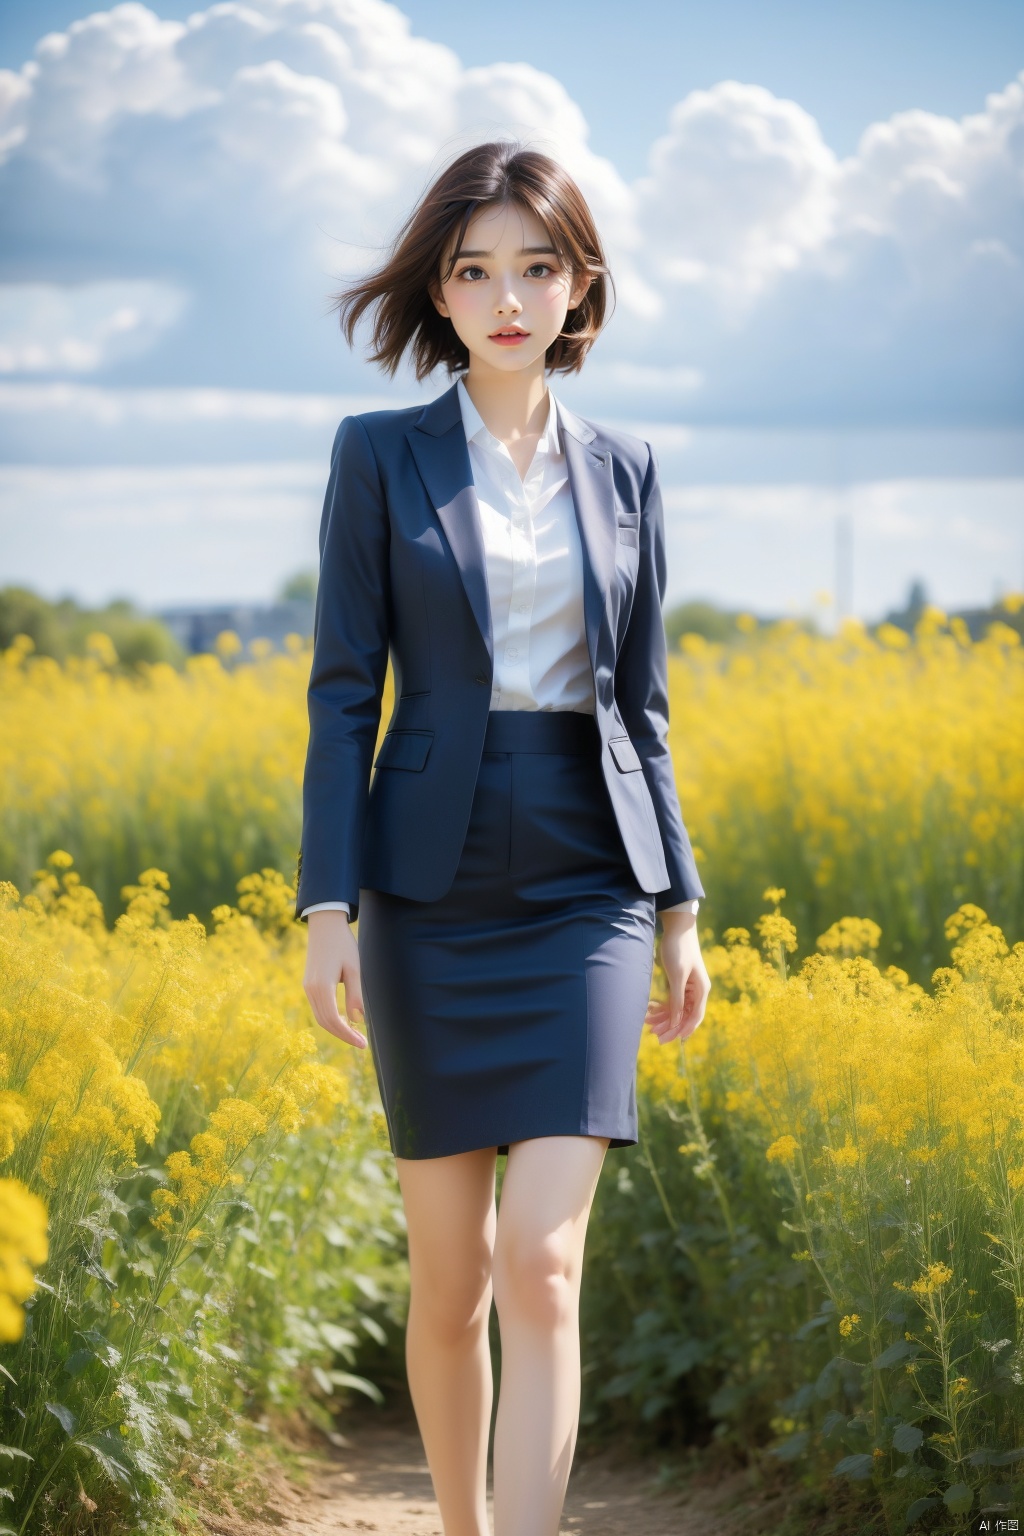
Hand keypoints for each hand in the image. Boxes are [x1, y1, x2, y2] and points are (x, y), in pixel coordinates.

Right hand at [302, 910, 366, 1048]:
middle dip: (343, 1035)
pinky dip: (330, 1018)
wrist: (325, 925)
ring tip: (355, 1034)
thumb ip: (355, 995)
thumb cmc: (343, 944)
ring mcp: (308, 987)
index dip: (347, 1035)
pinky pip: (318, 1007)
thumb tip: (357, 1020)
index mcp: (322, 986)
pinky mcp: (309, 984)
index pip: (334, 1020)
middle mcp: (311, 989)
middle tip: (361, 1043)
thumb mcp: (354, 969)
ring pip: (320, 1017)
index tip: (362, 1043)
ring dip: (336, 1028)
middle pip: (325, 1022)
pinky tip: (344, 1019)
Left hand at [645, 908, 710, 1043]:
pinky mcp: (679, 983)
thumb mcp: (677, 976)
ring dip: (664, 1018)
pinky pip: (672, 1000)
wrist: (677, 928)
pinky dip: (662, 1007)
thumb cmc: (679, 949)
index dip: (684, 1030)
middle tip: (656, 1037)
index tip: (672, 1040)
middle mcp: (697, 991)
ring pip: (677, 1009)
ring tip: (649, 1026)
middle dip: (670, 1026)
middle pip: (685, 1015)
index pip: (695, 1017)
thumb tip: (676, 1021)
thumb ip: (678, 999)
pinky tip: (650, 1011)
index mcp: (701, 990)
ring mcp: (688, 987)